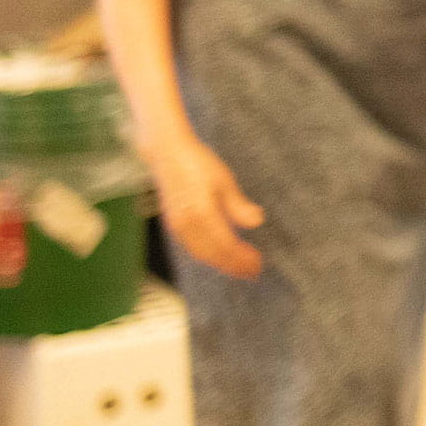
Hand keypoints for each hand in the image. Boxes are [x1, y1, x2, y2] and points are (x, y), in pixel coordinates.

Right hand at [144, 134, 264, 278]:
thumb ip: (238, 205)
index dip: (242, 258)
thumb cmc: (197, 163)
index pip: (225, 245)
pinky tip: (220, 256)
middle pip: (213, 255)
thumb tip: (257, 222)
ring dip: (221, 264)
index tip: (258, 264)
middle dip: (234, 266)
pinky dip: (208, 256)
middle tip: (253, 272)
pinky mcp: (173, 224)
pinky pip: (192, 248)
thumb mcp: (224, 180)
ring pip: (201, 254)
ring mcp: (177, 226)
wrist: (167, 153)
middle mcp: (186, 224)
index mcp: (201, 212)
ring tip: (240, 268)